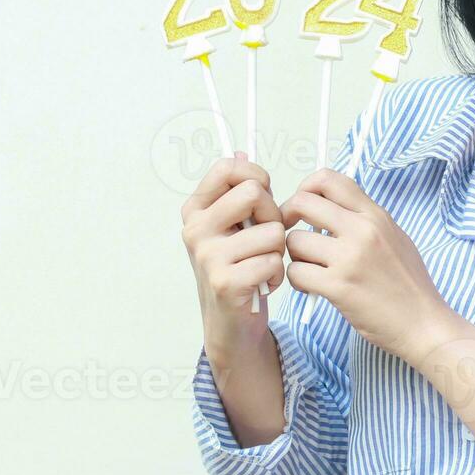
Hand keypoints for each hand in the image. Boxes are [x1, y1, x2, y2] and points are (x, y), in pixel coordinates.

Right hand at [180, 153, 286, 357]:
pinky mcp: (225, 281)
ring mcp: (207, 256)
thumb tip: (240, 152)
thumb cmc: (239, 267)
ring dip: (279, 250)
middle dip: (273, 215)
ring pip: (273, 231)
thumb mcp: (234, 226)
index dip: (257, 177)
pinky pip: (273, 261)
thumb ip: (239, 192)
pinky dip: (277, 274)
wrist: (231, 322)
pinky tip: (262, 284)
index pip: (229, 168)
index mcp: (196, 209)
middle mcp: (195, 229)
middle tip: (266, 238)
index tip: (262, 197)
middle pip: (254, 193)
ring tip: (262, 265)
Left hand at [281, 168, 454, 361]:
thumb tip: (332, 208)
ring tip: (311, 269)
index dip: (305, 188)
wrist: (424, 323)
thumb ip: (365, 220)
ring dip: (295, 256)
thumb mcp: (395, 238)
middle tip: (294, 236)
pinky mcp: (338, 287)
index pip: (328, 179)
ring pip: (294, 241)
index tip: (303, 207)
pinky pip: (296, 272)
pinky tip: (313, 288)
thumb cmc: (410, 285)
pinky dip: (298, 281)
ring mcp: (349, 258)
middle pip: (302, 203)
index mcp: (375, 215)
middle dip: (287, 218)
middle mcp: (362, 230)